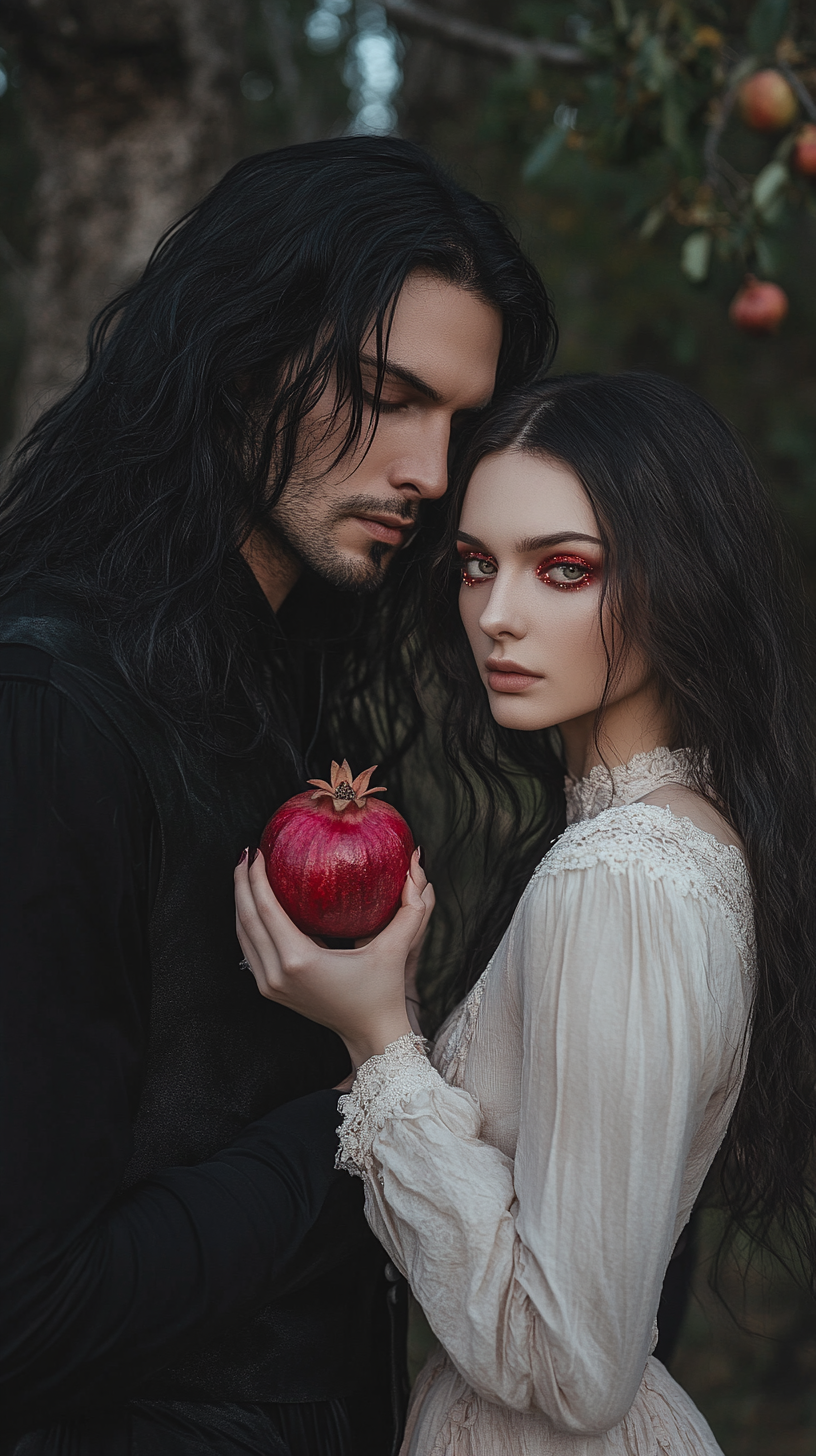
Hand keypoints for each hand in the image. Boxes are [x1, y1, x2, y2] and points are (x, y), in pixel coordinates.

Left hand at [235, 849, 433, 1068]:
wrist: (370, 1035)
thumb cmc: (382, 992)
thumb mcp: (396, 948)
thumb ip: (412, 906)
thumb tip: (417, 861)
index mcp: (299, 960)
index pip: (265, 909)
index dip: (256, 877)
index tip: (258, 850)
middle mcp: (277, 973)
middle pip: (245, 919)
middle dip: (241, 882)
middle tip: (247, 851)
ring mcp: (269, 985)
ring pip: (242, 935)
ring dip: (241, 902)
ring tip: (245, 872)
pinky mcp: (270, 991)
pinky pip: (250, 950)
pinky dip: (248, 924)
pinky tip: (255, 904)